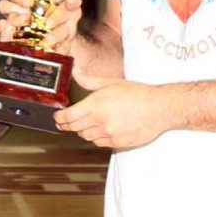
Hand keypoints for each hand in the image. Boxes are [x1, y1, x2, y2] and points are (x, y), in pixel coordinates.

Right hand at [0, 0, 83, 53]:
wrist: (62, 43)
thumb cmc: (64, 22)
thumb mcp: (72, 11)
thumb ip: (72, 2)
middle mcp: (22, 3)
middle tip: (29, 3)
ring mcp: (15, 17)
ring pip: (5, 9)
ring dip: (13, 13)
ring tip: (24, 19)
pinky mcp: (11, 32)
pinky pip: (1, 28)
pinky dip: (1, 28)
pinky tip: (5, 30)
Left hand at [54, 71, 170, 148]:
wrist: (159, 108)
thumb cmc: (137, 93)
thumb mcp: (111, 82)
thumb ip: (89, 80)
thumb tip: (75, 72)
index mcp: (96, 104)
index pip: (69, 117)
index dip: (59, 118)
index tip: (57, 117)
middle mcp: (100, 121)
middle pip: (74, 128)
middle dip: (68, 125)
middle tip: (65, 121)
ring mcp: (109, 134)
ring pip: (86, 136)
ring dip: (83, 130)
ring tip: (86, 123)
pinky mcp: (117, 143)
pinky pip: (99, 143)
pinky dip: (96, 137)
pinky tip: (101, 129)